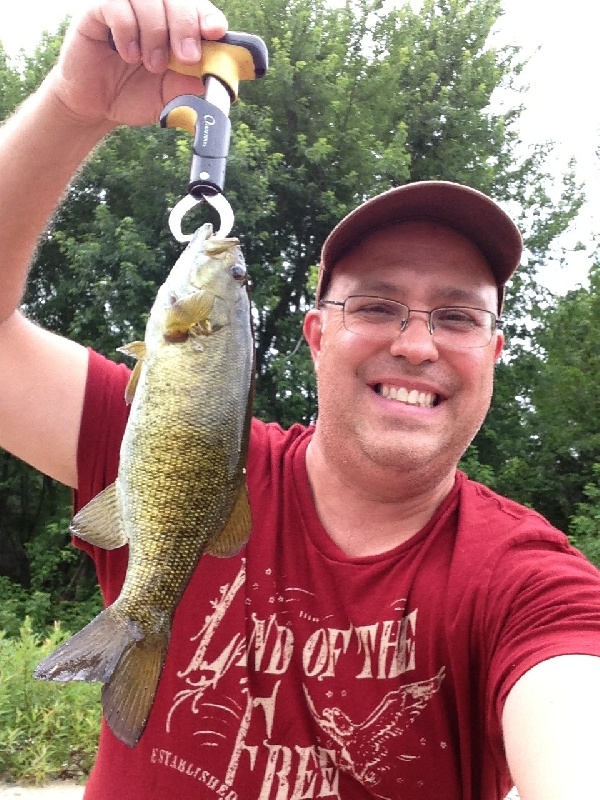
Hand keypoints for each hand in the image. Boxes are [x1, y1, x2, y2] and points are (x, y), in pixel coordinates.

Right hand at [46, 0, 227, 129]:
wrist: (95, 106)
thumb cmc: (134, 96)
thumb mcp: (168, 98)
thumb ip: (188, 88)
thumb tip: (209, 80)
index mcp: (175, 28)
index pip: (197, 9)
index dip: (207, 17)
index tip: (214, 33)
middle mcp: (153, 12)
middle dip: (185, 26)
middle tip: (186, 57)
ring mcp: (125, 8)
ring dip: (155, 32)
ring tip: (152, 65)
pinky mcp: (97, 12)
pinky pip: (115, 5)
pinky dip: (127, 30)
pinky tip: (128, 54)